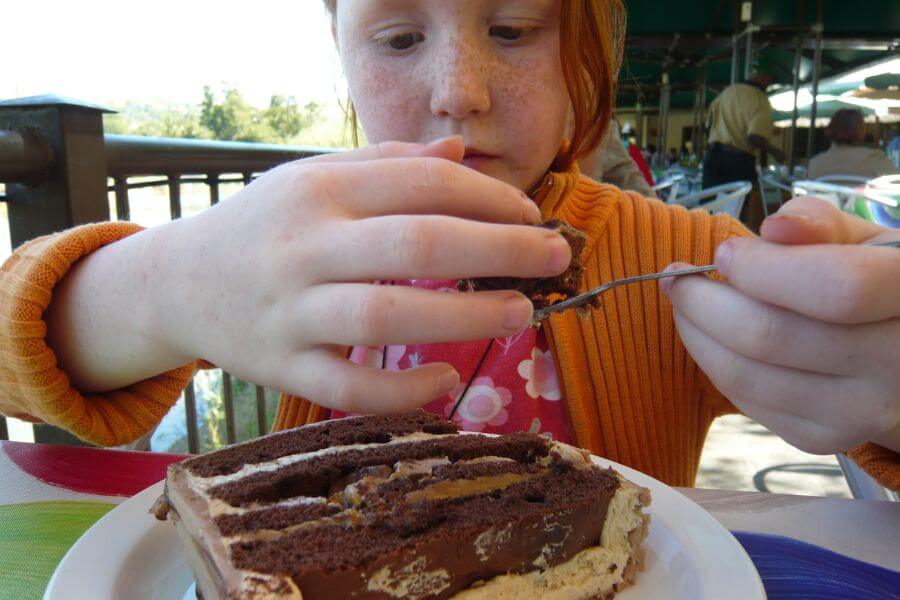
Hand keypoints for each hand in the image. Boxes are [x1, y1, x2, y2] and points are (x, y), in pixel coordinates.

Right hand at [139, 136, 568, 412]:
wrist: (177, 282)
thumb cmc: (264, 225)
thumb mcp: (314, 177)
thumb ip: (387, 164)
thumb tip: (460, 150)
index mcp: (322, 189)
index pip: (424, 184)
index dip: (489, 197)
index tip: (530, 216)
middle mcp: (306, 246)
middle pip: (418, 246)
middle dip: (500, 251)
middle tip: (554, 258)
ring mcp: (291, 312)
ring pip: (386, 318)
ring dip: (464, 319)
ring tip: (520, 313)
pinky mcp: (282, 368)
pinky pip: (347, 388)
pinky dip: (401, 390)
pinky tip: (444, 380)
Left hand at [662, 197, 899, 454]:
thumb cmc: (878, 283)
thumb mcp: (866, 240)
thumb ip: (820, 223)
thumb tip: (774, 230)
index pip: (837, 288)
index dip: (763, 268)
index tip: (725, 252)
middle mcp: (898, 364)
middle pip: (771, 336)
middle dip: (702, 301)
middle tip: (678, 277)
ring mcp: (862, 412)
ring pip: (746, 375)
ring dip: (696, 333)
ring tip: (686, 302)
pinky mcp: (825, 437)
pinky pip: (747, 401)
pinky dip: (715, 364)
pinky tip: (714, 337)